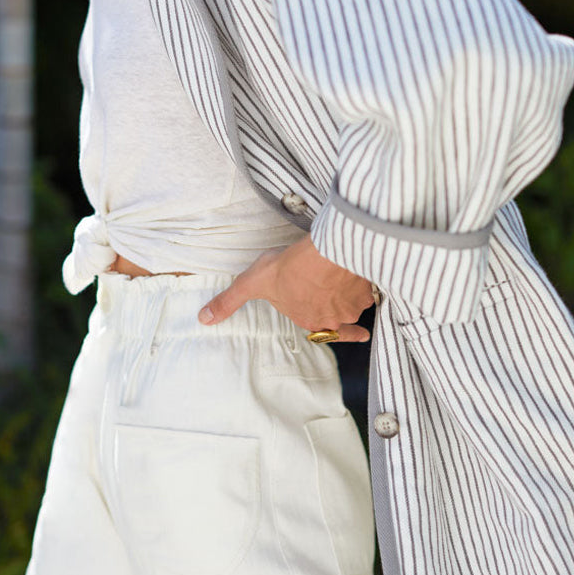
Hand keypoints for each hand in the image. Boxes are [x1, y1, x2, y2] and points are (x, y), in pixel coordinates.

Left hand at [198, 235, 373, 341]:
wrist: (327, 253)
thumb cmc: (290, 267)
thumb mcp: (252, 282)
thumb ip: (229, 301)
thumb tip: (203, 320)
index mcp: (306, 320)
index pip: (312, 321)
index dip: (314, 314)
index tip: (324, 318)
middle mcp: (331, 319)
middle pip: (335, 315)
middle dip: (335, 307)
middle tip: (338, 299)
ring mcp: (352, 306)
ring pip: (353, 303)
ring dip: (351, 294)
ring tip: (350, 279)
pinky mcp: (368, 290)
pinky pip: (370, 292)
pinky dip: (368, 286)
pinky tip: (370, 277)